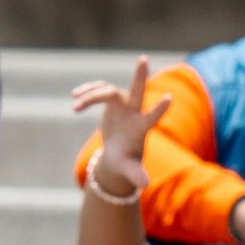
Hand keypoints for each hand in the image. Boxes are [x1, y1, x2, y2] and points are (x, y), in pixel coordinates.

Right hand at [71, 56, 170, 196]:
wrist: (118, 154)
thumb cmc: (126, 163)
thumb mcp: (130, 170)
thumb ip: (137, 175)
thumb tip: (144, 186)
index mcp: (141, 127)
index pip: (153, 116)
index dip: (160, 108)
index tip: (170, 98)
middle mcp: (134, 111)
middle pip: (138, 91)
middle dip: (140, 76)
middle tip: (144, 59)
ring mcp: (122, 103)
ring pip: (108, 91)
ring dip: (91, 96)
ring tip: (75, 105)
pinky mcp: (110, 100)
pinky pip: (98, 91)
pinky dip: (87, 93)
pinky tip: (74, 96)